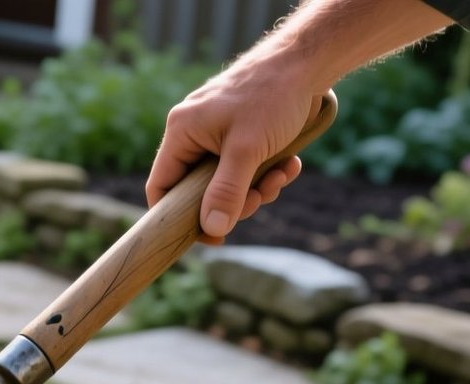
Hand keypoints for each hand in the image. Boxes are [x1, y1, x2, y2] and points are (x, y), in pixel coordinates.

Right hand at [146, 68, 321, 244]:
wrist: (307, 61)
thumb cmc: (272, 96)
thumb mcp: (247, 150)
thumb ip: (226, 192)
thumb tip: (212, 231)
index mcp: (181, 133)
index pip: (161, 186)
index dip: (177, 217)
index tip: (207, 236)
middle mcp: (193, 132)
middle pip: (198, 188)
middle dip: (232, 200)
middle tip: (259, 200)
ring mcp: (217, 131)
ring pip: (226, 179)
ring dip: (256, 187)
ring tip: (281, 176)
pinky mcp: (241, 130)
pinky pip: (245, 165)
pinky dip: (266, 171)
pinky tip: (289, 163)